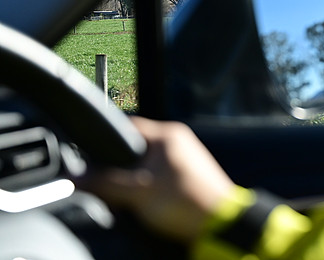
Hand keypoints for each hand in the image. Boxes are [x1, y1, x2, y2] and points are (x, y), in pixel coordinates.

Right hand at [80, 116, 235, 243]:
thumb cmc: (186, 203)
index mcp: (168, 134)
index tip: (87, 157)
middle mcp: (177, 141)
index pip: (127, 126)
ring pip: (143, 164)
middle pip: (133, 147)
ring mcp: (182, 159)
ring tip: (125, 194)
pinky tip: (140, 200)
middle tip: (105, 182)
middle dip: (116, 165)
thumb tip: (76, 177)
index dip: (104, 140)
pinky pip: (154, 177)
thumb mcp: (137, 192)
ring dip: (130, 179)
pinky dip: (144, 187)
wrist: (219, 226)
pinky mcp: (184, 177)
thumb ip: (104, 182)